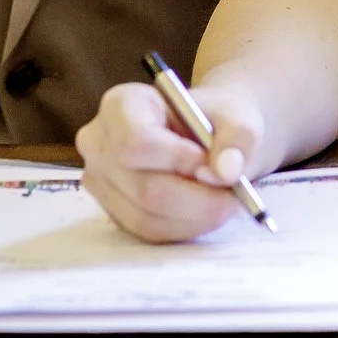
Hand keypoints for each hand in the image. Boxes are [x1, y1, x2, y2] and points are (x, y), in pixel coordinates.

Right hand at [75, 80, 264, 242]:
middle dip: (196, 197)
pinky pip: (149, 231)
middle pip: (144, 186)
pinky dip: (186, 227)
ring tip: (226, 202)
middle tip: (234, 196)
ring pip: (147, 216)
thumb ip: (237, 139)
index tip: (210, 163)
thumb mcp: (237, 118)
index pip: (136, 140)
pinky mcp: (114, 212)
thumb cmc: (215, 120)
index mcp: (121, 105)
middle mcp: (99, 144)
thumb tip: (226, 171)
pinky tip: (207, 212)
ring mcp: (101, 182)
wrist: (208, 136)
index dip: (175, 158)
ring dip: (195, 217)